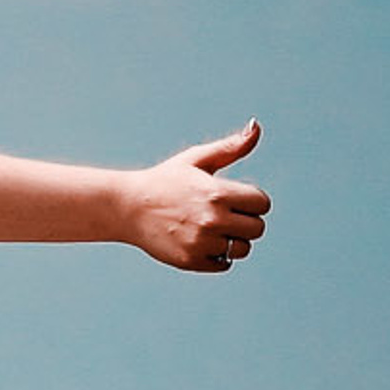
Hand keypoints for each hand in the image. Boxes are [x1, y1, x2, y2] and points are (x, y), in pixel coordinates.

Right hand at [128, 121, 268, 271]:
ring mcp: (201, 242)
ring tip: (211, 230)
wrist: (126, 207)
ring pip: (242, 248)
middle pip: (257, 228)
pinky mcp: (190, 260)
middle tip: (221, 215)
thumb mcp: (196, 159)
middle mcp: (212, 219)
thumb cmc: (164, 180)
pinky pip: (223, 264)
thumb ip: (230, 147)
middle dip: (244, 221)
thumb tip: (256, 126)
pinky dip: (216, 256)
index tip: (232, 199)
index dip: (250, 201)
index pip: (262, 204)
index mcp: (218, 193)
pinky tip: (199, 242)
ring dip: (232, 241)